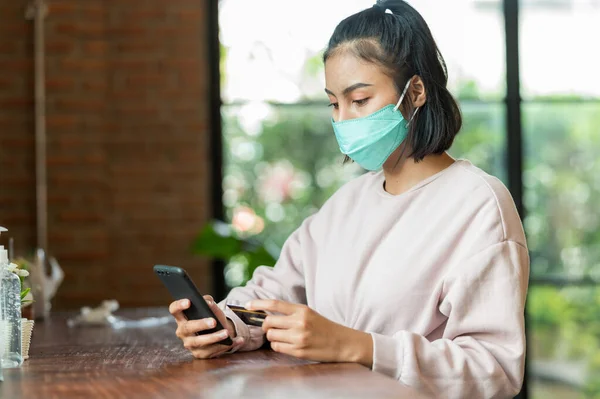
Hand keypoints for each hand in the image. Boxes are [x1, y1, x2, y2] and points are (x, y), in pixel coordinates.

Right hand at [169, 295, 243, 358]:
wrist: (218, 331)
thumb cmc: (211, 317)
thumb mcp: (211, 308)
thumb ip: (209, 302)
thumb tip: (208, 302)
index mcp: (182, 317)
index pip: (174, 310)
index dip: (179, 305)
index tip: (189, 301)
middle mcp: (182, 331)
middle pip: (187, 328)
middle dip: (201, 325)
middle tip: (213, 322)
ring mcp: (190, 344)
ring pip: (200, 342)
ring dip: (214, 338)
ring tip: (226, 333)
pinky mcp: (199, 354)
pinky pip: (212, 351)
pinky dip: (225, 346)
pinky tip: (236, 341)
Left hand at [246, 300, 372, 365]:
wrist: (342, 343)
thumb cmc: (324, 327)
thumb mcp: (309, 313)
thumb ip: (290, 313)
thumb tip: (266, 313)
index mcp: (302, 310)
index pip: (274, 304)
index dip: (258, 304)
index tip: (247, 305)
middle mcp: (299, 322)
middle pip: (268, 322)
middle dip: (265, 325)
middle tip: (270, 327)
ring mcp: (299, 338)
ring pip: (271, 336)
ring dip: (272, 337)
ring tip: (282, 337)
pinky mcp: (299, 351)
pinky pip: (277, 347)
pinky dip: (278, 346)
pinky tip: (286, 344)